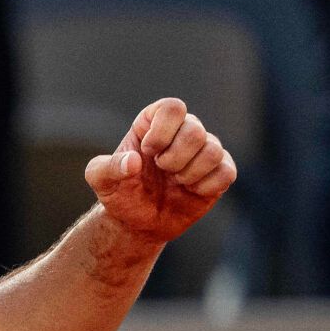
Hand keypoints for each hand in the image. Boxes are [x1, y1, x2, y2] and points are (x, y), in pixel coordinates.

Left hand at [84, 98, 237, 244]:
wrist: (139, 222)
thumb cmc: (121, 194)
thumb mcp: (102, 181)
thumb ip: (108, 168)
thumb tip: (133, 162)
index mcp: (154, 122)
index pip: (173, 107)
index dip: (162, 131)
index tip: (147, 151)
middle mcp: (182, 131)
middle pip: (195, 129)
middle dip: (175, 158)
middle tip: (162, 170)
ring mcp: (203, 151)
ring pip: (214, 150)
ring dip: (190, 173)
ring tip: (176, 182)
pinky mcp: (219, 172)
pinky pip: (227, 172)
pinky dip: (206, 186)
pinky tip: (191, 191)